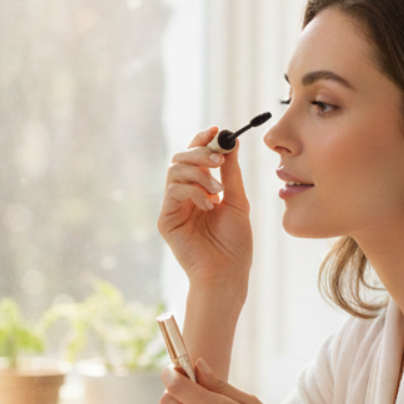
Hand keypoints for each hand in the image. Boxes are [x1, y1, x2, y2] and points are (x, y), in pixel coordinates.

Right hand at [157, 127, 251, 288]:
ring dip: (199, 173)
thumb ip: (231, 173)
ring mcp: (173, 207)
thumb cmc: (235, 243)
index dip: (202, 141)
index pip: (195, 158)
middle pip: (180, 159)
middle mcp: (184, 196)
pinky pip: (174, 191)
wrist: (228, 273)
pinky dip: (193, 191)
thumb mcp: (237, 201)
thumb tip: (231, 143)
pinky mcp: (165, 220)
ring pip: (174, 171)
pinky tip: (209, 205)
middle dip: (200, 153)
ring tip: (217, 190)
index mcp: (200, 190)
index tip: (216, 130)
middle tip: (218, 159)